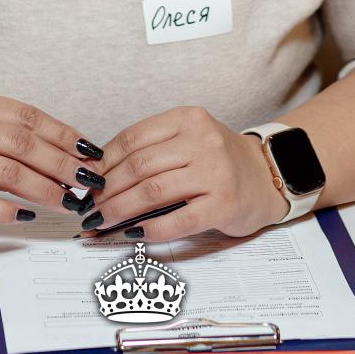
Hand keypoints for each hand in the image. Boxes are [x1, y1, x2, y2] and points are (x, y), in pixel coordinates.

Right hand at [0, 90, 105, 229]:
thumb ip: (13, 137)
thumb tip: (71, 156)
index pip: (27, 116)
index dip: (63, 135)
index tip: (88, 152)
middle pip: (22, 143)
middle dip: (60, 164)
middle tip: (85, 181)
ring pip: (8, 172)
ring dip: (44, 189)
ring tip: (66, 201)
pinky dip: (10, 209)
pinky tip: (26, 215)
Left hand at [83, 106, 287, 240]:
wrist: (267, 176)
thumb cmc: (219, 161)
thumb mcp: (188, 140)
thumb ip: (152, 151)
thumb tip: (100, 175)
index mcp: (187, 119)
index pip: (133, 138)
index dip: (104, 162)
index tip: (87, 181)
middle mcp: (202, 141)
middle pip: (138, 166)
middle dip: (106, 190)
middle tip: (89, 208)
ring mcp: (215, 172)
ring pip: (152, 192)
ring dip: (120, 210)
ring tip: (102, 223)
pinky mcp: (225, 204)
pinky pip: (178, 219)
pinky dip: (150, 229)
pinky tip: (134, 234)